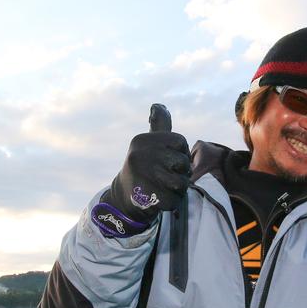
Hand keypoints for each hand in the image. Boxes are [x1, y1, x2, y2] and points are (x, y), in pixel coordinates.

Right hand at [104, 104, 191, 226]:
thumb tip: (158, 105)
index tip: (170, 158)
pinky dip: (172, 201)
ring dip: (178, 188)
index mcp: (141, 140)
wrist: (123, 196)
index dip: (181, 152)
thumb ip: (159, 124)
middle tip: (167, 174)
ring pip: (182, 182)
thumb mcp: (149, 143)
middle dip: (181, 171)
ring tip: (163, 186)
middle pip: (183, 162)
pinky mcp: (147, 199)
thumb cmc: (144, 165)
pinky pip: (176, 200)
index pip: (180, 141)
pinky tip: (159, 198)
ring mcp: (142, 177)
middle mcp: (139, 156)